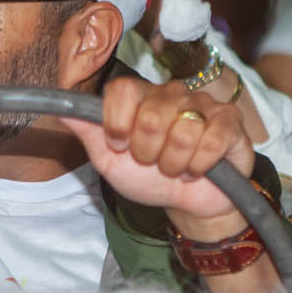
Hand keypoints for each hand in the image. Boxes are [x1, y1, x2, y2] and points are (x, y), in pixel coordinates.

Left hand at [70, 74, 262, 239]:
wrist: (187, 202)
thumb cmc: (148, 178)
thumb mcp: (110, 161)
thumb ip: (88, 133)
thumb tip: (61, 109)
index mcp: (140, 97)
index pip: (121, 90)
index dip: (117, 123)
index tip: (119, 145)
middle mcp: (172, 93)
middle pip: (151, 115)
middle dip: (147, 152)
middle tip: (152, 161)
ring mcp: (203, 104)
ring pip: (182, 131)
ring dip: (174, 163)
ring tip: (175, 168)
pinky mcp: (230, 121)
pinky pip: (212, 140)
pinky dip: (200, 164)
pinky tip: (197, 169)